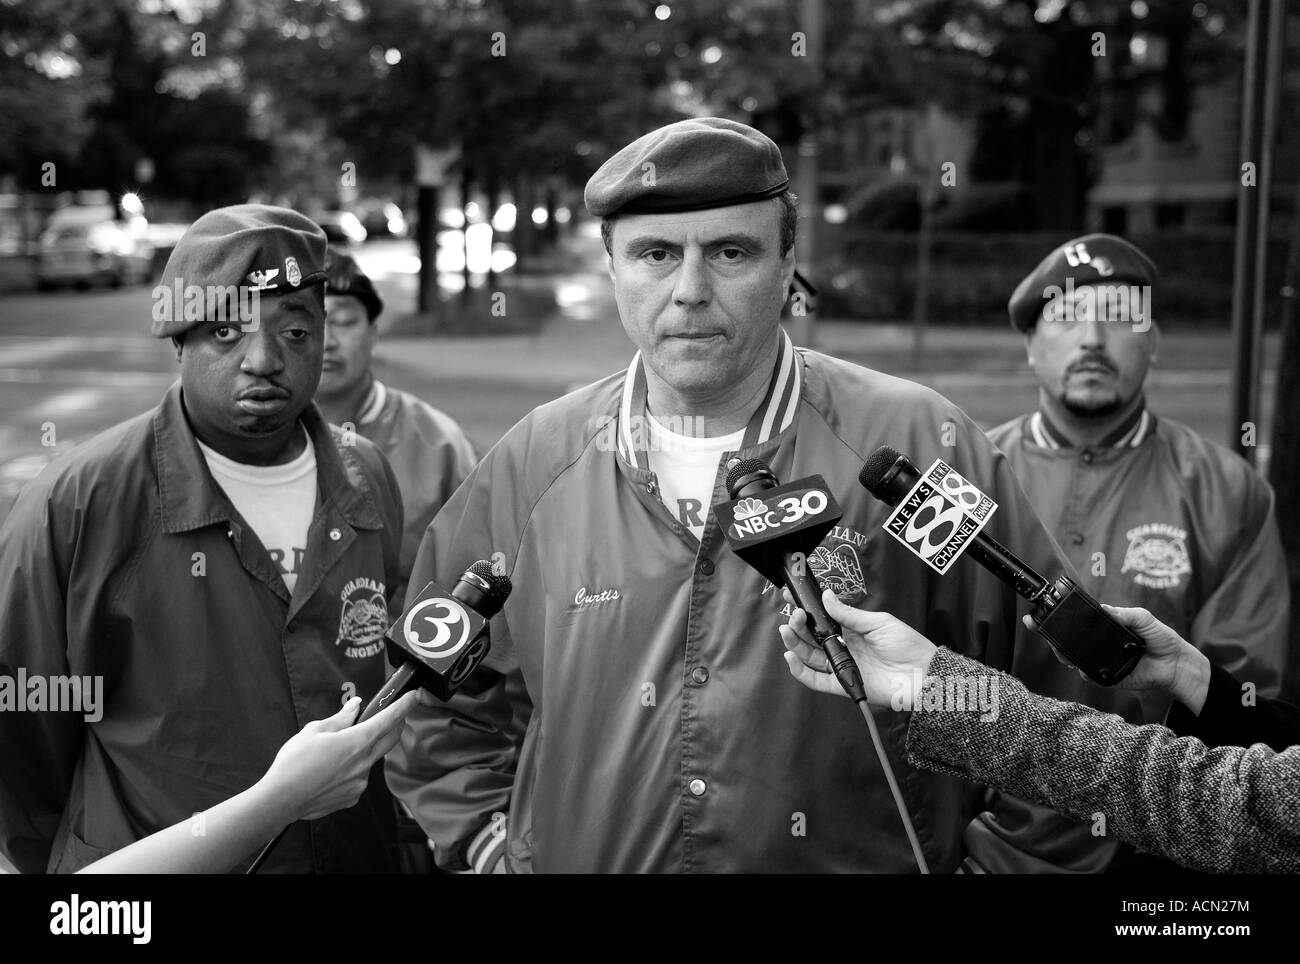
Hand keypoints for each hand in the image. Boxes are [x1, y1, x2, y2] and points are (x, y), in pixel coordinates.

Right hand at [257, 690, 423, 822]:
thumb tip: (355, 706)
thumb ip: (341, 718)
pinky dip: (352, 769)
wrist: (280, 800)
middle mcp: (364, 763)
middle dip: (395, 725)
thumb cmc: (293, 764)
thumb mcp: (315, 731)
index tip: (414, 696)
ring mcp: (360, 782)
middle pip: (389, 739)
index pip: (389, 719)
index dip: (404, 706)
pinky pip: (359, 777)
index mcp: (356, 742)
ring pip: (370, 759)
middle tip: (393, 715)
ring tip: (337, 750)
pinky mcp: (353, 796)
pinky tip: (331, 770)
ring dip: (364, 749)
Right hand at [778, 588, 936, 705]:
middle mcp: (843, 647)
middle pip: (811, 637)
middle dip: (798, 625)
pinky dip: (800, 670)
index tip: (792, 597)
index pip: (822, 619)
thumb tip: (826, 596)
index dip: (806, 609)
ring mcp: (841, 666)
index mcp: (851, 630)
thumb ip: (849, 614)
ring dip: (794, 644)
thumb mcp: (878, 622)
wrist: (922, 674)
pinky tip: (791, 657)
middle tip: (795, 614)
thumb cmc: (907, 646)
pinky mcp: (842, 684)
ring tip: (787, 630)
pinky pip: (815, 680)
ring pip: (809, 656)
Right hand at [1023, 604, 1208, 709]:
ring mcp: (1099, 661)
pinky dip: (1084, 672)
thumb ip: (1124, 614)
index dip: (1056, 619)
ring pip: (1073, 659)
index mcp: (1102, 628)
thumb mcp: (1143, 618)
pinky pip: (1089, 676)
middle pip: (1067, 641)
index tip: (1038, 615)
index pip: (1075, 623)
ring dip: (1063, 655)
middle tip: (1045, 632)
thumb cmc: (1160, 638)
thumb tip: (1105, 608)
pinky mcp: (1106, 678)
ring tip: (1060, 651)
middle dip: (1052, 637)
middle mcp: (1097, 645)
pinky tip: (1082, 668)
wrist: (1176, 664)